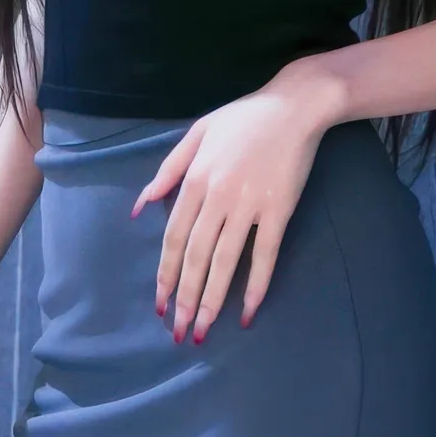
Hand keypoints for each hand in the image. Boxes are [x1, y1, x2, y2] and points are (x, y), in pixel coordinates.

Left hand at [133, 65, 339, 341]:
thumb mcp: (197, 134)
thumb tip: (140, 205)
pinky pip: (264, 255)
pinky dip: (255, 285)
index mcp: (195, 180)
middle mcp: (217, 197)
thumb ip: (168, 170)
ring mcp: (248, 206)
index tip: (159, 303)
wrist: (295, 105)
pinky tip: (246, 312)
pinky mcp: (279, 211)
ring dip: (211, 300)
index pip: (173, 238)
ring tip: (203, 330)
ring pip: (224, 262)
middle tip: (178, 331)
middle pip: (194, 257)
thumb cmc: (245, 117)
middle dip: (184, 298)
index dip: (165, 274)